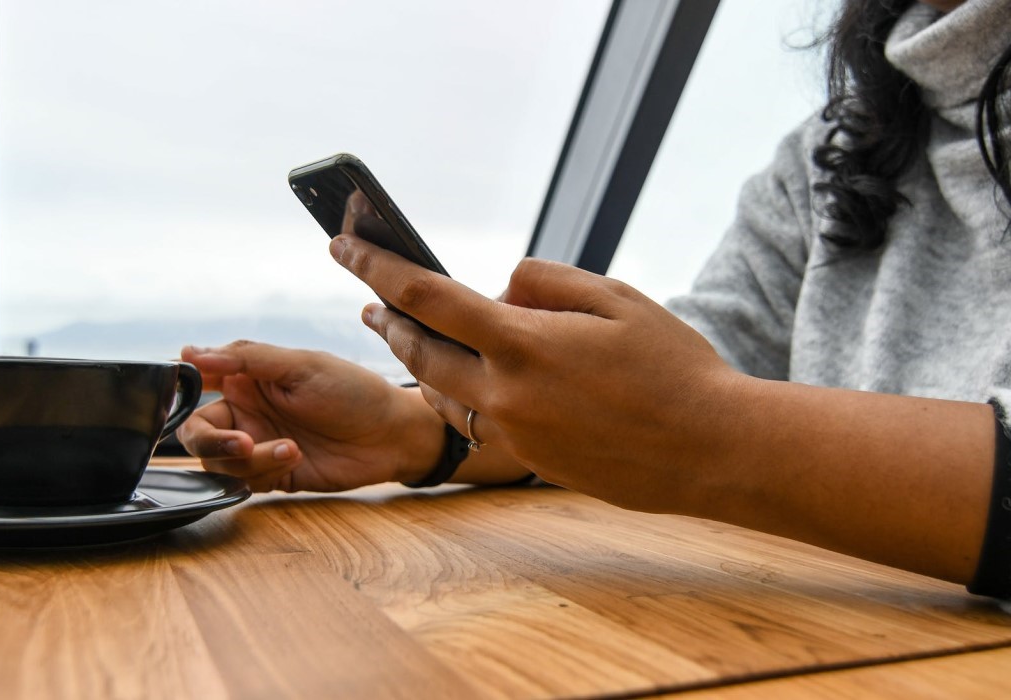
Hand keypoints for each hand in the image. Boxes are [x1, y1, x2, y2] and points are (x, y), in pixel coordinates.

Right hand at [176, 341, 443, 491]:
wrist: (391, 435)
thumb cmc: (353, 391)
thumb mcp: (301, 365)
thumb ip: (245, 359)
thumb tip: (190, 353)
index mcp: (247, 378)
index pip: (196, 382)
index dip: (179, 391)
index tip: (184, 397)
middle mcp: (246, 411)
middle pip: (196, 432)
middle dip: (211, 441)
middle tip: (240, 443)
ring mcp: (257, 445)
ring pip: (218, 462)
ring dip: (248, 459)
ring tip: (288, 448)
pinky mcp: (272, 475)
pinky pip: (245, 481)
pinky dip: (264, 471)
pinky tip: (295, 456)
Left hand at [329, 234, 739, 513]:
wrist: (712, 450)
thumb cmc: (673, 367)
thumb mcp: (616, 298)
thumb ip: (546, 282)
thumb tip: (500, 288)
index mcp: (523, 343)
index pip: (425, 296)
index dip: (375, 266)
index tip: (341, 244)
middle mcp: (505, 394)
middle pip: (418, 352)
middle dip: (387, 320)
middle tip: (368, 300)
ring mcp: (514, 434)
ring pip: (440, 393)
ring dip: (417, 361)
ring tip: (405, 334)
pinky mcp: (529, 459)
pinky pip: (474, 421)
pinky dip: (456, 394)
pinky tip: (458, 380)